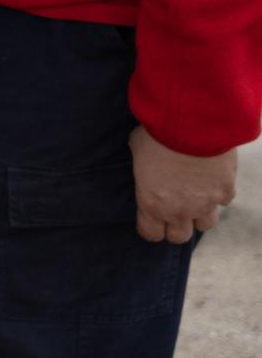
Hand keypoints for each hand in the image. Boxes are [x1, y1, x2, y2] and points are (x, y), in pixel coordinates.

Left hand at [130, 125, 236, 242]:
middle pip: (179, 237)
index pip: (151, 234)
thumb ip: (144, 168)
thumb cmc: (157, 134)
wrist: (192, 125)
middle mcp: (179, 210)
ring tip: (194, 199)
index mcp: (151, 203)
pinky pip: (223, 201)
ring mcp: (205, 204)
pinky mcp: (225, 192)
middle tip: (174, 211)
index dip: (151, 228)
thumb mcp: (137, 150)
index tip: (152, 220)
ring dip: (199, 214)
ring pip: (205, 225)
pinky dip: (218, 194)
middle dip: (176, 226)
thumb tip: (147, 164)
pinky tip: (211, 180)